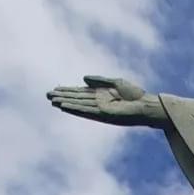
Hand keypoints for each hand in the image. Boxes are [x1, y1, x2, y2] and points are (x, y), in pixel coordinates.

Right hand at [46, 75, 167, 127]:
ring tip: (52, 101)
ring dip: (65, 103)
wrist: (146, 105)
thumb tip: (83, 79)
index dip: (67, 90)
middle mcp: (98, 102)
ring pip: (78, 105)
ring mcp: (100, 109)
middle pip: (76, 99)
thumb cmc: (135, 94)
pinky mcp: (103, 115)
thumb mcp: (116, 82)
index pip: (80, 92)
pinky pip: (86, 111)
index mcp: (101, 94)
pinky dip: (75, 108)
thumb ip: (99, 80)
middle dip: (62, 96)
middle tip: (47, 95)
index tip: (55, 89)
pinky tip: (65, 106)